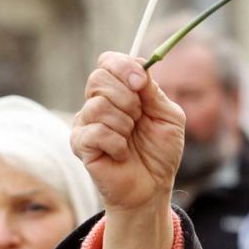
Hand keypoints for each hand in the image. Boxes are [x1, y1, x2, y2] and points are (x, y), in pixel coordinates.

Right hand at [72, 52, 184, 214]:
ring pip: (99, 106)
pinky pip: (96, 132)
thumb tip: (140, 68)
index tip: (140, 82)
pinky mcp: (80, 145)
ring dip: (124, 123)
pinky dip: (117, 143)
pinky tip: (122, 153)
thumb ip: (154, 92)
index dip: (123, 66)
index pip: (108, 62)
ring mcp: (86, 123)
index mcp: (120, 91)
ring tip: (130, 138)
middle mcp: (98, 102)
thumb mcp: (169, 117)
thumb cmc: (160, 151)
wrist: (153, 186)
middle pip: (99, 78)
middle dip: (127, 97)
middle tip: (138, 117)